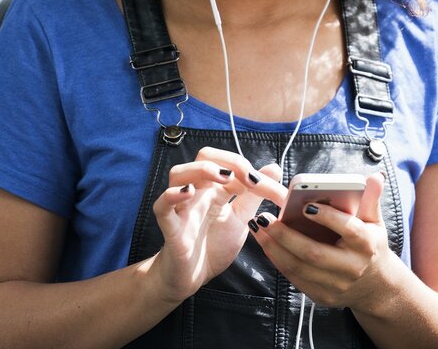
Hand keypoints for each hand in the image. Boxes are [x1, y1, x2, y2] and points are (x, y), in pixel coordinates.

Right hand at [149, 146, 287, 304]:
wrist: (191, 279)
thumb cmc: (213, 247)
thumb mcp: (240, 220)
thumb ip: (254, 196)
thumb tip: (274, 168)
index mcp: (216, 189)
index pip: (232, 165)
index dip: (254, 171)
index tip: (275, 190)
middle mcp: (198, 193)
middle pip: (204, 157)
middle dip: (228, 160)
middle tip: (248, 178)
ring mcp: (182, 208)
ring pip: (179, 173)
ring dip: (202, 169)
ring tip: (223, 178)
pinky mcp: (171, 228)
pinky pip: (162, 207)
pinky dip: (171, 196)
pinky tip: (187, 193)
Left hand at [251, 172, 396, 312]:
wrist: (375, 286)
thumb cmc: (370, 245)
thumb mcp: (374, 221)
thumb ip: (371, 198)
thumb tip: (375, 176)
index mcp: (367, 244)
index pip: (349, 229)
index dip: (328, 217)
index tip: (306, 205)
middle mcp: (352, 267)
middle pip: (315, 253)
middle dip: (286, 235)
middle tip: (266, 218)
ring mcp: (336, 285)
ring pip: (299, 268)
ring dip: (274, 248)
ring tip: (260, 228)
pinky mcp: (322, 296)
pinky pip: (294, 278)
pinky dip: (278, 260)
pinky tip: (266, 244)